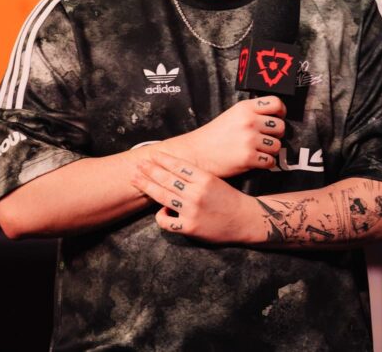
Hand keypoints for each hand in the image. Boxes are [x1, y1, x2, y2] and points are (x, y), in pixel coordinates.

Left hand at [132, 151, 260, 242]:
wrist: (245, 219)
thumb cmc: (231, 199)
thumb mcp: (217, 181)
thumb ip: (197, 178)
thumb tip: (174, 173)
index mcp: (206, 178)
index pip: (179, 166)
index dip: (163, 160)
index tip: (152, 155)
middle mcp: (197, 193)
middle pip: (167, 179)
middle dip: (150, 171)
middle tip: (138, 165)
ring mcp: (192, 210)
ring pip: (163, 196)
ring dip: (147, 187)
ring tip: (136, 181)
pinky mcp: (189, 226)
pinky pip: (166, 221)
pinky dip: (161, 216)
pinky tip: (162, 211)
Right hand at [162, 97, 286, 177]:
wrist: (195, 154)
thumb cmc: (213, 136)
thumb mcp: (232, 115)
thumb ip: (251, 113)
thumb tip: (274, 117)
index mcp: (245, 108)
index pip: (276, 103)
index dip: (281, 111)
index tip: (278, 117)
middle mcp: (249, 121)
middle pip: (280, 126)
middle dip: (275, 135)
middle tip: (265, 139)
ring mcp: (249, 139)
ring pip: (277, 145)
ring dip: (270, 151)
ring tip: (258, 151)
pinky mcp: (249, 157)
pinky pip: (270, 161)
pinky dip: (265, 163)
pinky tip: (255, 161)